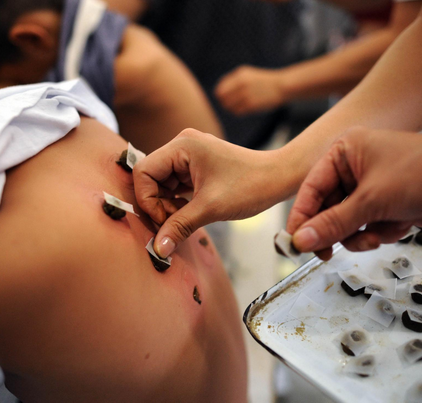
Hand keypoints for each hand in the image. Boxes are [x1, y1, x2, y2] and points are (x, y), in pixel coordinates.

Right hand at [133, 129, 283, 257]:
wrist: (278, 178)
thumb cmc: (250, 186)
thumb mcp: (211, 208)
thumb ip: (179, 226)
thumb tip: (157, 249)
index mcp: (182, 145)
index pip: (143, 171)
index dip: (147, 199)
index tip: (164, 220)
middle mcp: (182, 145)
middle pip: (150, 178)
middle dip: (158, 204)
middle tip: (174, 223)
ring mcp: (189, 156)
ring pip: (161, 184)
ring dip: (167, 205)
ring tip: (185, 218)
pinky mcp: (195, 167)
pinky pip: (174, 185)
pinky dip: (176, 202)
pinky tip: (189, 213)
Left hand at [215, 66, 285, 114]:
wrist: (281, 86)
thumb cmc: (263, 81)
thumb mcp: (248, 75)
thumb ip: (233, 81)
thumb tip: (219, 93)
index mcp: (240, 75)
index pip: (220, 88)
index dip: (220, 95)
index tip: (225, 98)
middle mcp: (242, 83)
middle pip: (222, 98)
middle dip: (224, 102)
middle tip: (230, 104)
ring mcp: (247, 94)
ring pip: (229, 106)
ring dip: (231, 108)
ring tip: (237, 107)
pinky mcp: (252, 104)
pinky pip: (237, 111)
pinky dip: (238, 112)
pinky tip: (244, 109)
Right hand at [286, 127, 421, 258]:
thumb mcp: (373, 200)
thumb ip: (334, 223)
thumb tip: (301, 241)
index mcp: (345, 152)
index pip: (310, 189)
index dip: (301, 218)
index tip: (294, 243)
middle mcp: (355, 168)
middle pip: (327, 208)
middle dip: (334, 230)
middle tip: (326, 253)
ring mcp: (373, 187)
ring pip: (347, 222)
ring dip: (358, 234)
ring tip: (376, 235)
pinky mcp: (389, 204)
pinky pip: (368, 226)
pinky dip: (380, 233)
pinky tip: (397, 227)